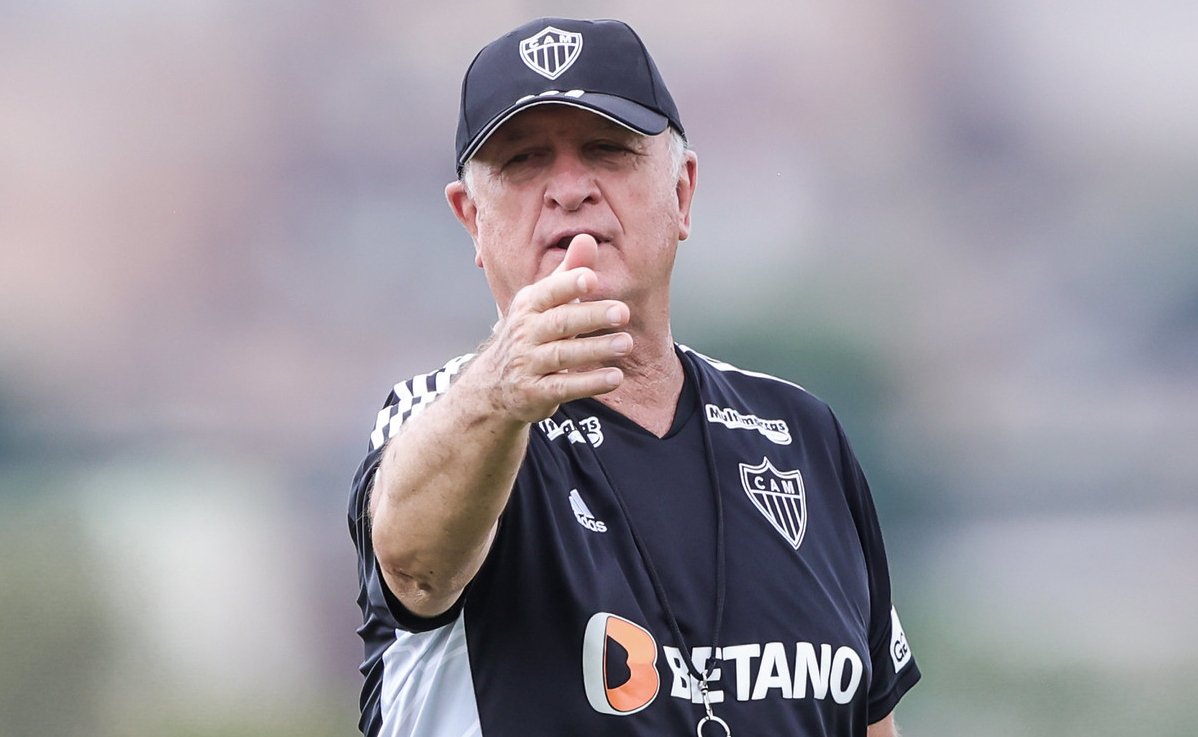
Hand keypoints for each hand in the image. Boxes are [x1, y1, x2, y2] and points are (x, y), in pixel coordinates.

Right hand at [475, 234, 631, 423]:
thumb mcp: (544, 303)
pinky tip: (615, 377)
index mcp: (528, 305)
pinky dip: (590, 383)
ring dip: (596, 349)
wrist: (495, 385)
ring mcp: (528, 364)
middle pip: (560, 322)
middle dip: (591, 316)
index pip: (548, 291)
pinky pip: (565, 387)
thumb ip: (569, 273)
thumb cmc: (531, 334)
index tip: (592, 278)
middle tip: (624, 312)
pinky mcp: (536, 392)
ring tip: (626, 344)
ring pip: (563, 355)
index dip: (568, 284)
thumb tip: (588, 238)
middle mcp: (524, 333)